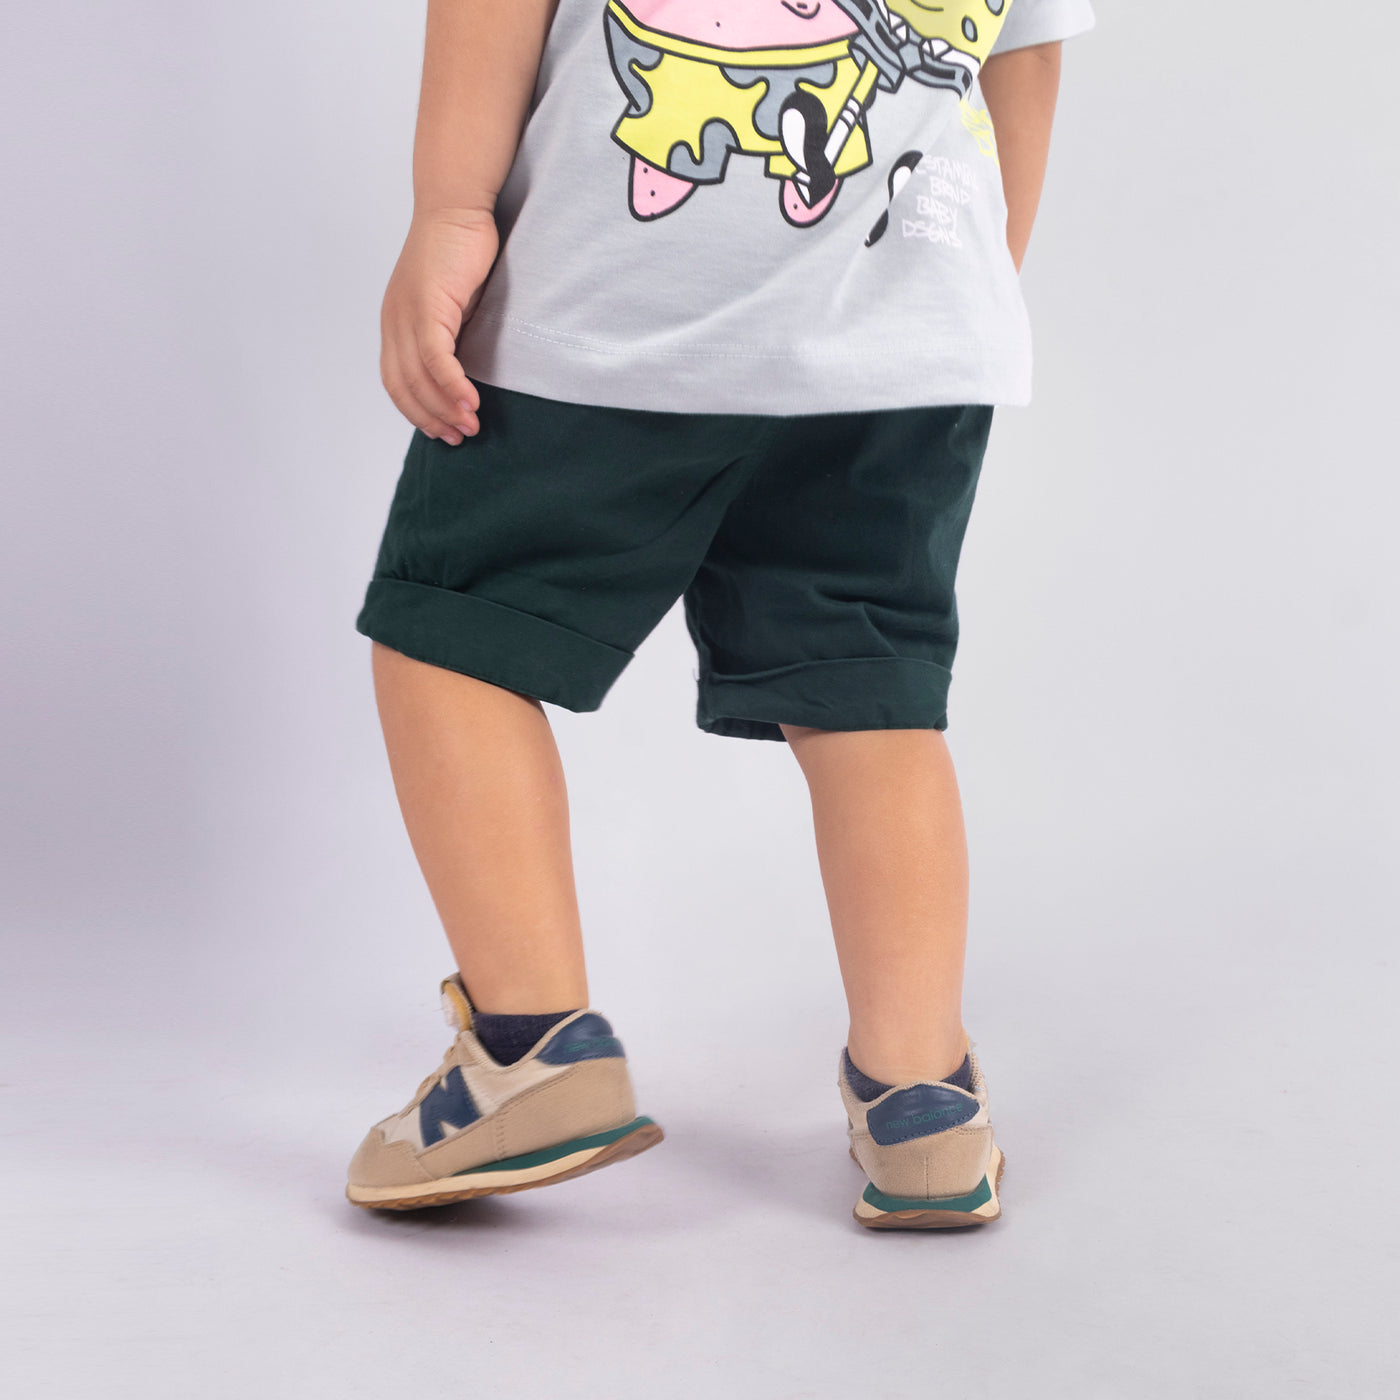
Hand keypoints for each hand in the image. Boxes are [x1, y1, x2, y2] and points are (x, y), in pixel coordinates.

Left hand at [380, 209, 499, 442]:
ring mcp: (407, 314)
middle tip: (459, 437)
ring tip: (470, 426)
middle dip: (431, 418)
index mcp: (395, 324)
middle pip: (404, 387)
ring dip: (445, 408)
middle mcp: (394, 322)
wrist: (456, 208)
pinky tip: (470, 402)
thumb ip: (446, 334)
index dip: (417, 412)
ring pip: (419, 378)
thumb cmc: (457, 252)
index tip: (442, 431)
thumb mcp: (448, 303)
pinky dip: (452, 385)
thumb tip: (459, 370)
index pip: (396, 382)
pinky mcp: (427, 306)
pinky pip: (435, 358)